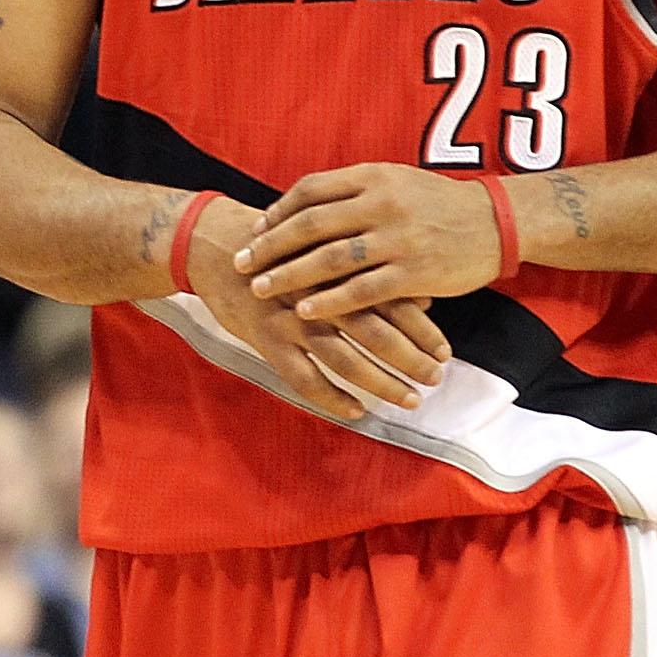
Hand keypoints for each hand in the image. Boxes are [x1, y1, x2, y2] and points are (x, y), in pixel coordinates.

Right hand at [185, 196, 449, 421]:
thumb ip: (372, 275)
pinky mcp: (265, 339)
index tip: (445, 351)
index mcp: (336, 266)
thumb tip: (425, 299)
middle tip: (435, 378)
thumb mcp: (324, 249)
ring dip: (381, 382)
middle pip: (374, 331)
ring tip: (409, 399)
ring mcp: (290, 318)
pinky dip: (332, 397)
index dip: (421, 329)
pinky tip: (356, 411)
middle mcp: (318, 293)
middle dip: (410, 359)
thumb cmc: (278, 247)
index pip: (390, 300)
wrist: (212, 245)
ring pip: (344, 357)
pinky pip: (304, 377)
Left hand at [234, 163, 505, 323]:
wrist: (497, 222)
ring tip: (260, 288)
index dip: (278, 212)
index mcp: (372, 176)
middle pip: (310, 224)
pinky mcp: (414, 272)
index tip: (256, 231)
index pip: (310, 190)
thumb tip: (302, 207)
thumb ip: (353, 191)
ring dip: (289, 275)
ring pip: (330, 258)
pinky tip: (304, 311)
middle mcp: (381, 203)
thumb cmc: (438, 204)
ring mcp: (397, 238)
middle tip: (240, 262)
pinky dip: (329, 301)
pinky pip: (362, 290)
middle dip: (270, 246)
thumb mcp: (395, 181)